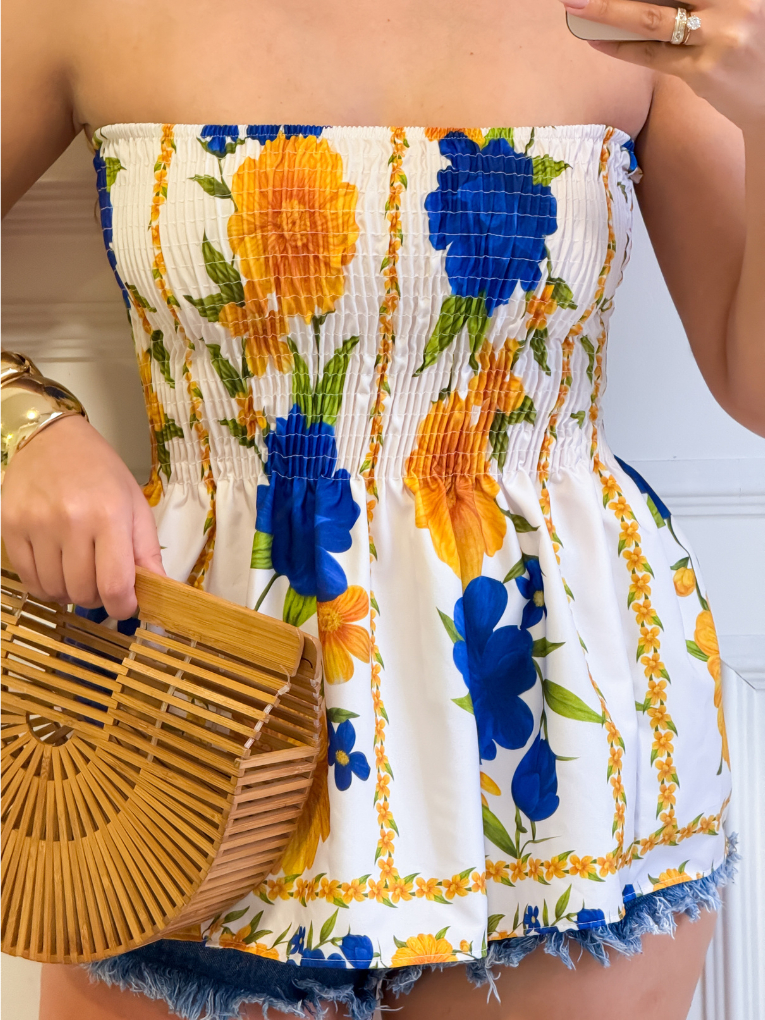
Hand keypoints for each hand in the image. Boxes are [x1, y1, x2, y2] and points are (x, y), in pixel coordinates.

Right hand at [1, 414, 164, 617]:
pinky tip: (57, 570)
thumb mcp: (135, 504)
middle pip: (83, 592)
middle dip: (98, 598)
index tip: (127, 606)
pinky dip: (46, 586)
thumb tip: (160, 590)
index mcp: (109, 515)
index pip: (115, 584)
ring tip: (79, 572)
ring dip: (71, 593)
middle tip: (102, 582)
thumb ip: (147, 551)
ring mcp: (37, 526)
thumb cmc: (100, 471)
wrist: (53, 439)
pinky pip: (29, 580)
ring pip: (55, 591)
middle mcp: (71, 522)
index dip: (123, 607)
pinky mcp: (11, 528)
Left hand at [560, 0, 764, 133]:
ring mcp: (719, 37)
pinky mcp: (704, 72)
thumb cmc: (753, 46)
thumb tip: (640, 1)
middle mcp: (736, 3)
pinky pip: (652, 56)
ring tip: (577, 5)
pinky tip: (596, 39)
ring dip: (609, 10)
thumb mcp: (737, 9)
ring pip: (653, 18)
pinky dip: (621, 47)